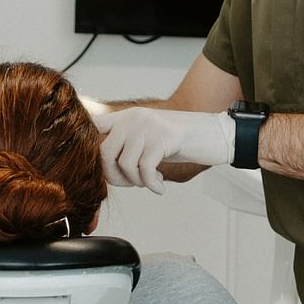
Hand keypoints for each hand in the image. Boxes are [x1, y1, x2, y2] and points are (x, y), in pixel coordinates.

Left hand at [95, 107, 234, 193]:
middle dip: (116, 177)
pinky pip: (145, 170)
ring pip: (125, 164)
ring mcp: (148, 125)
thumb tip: (102, 170)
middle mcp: (133, 117)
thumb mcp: (147, 139)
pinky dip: (152, 184)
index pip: (93, 126)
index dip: (89, 149)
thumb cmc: (180, 142)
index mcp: (126, 117)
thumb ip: (125, 146)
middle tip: (133, 184)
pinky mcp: (163, 137)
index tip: (101, 169)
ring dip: (137, 182)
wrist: (213, 134)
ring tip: (151, 182)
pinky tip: (160, 187)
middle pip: (104, 153)